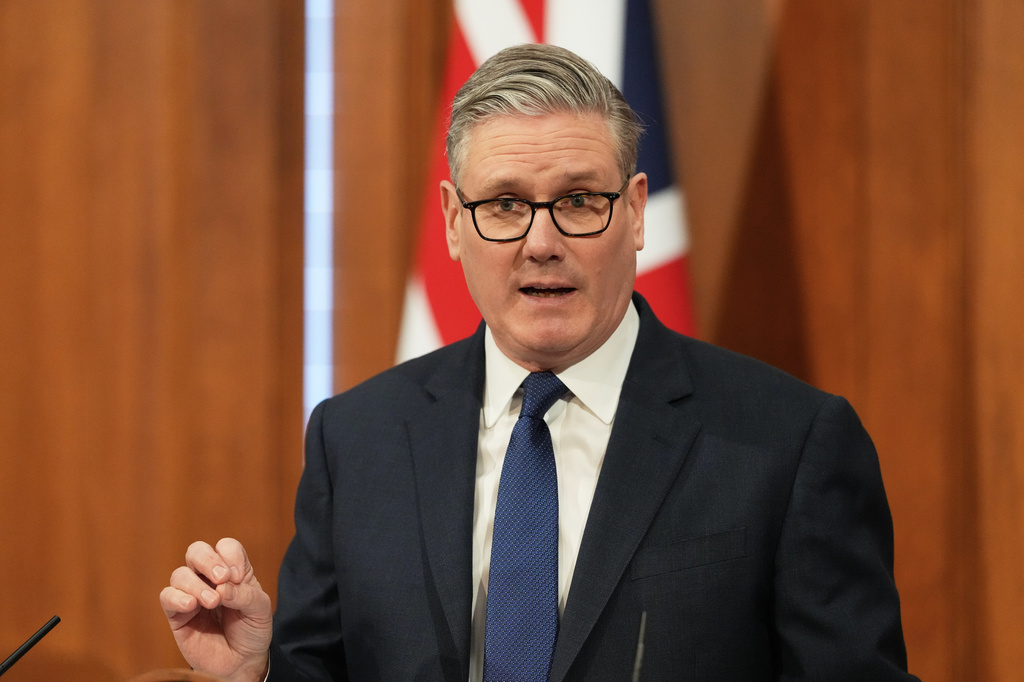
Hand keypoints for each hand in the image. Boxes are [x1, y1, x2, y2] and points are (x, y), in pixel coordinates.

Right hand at [160, 538, 272, 681]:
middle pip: (197, 551)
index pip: (226, 547)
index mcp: (232, 571)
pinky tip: (192, 605)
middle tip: (222, 578)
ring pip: (180, 574)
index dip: (231, 556)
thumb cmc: (252, 630)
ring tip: (212, 602)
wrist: (241, 662)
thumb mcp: (259, 610)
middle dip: (208, 559)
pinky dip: (177, 597)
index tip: (238, 578)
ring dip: (196, 584)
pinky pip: (167, 597)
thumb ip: (244, 595)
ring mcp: (192, 595)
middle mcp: (209, 579)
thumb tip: (221, 587)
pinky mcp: (178, 615)